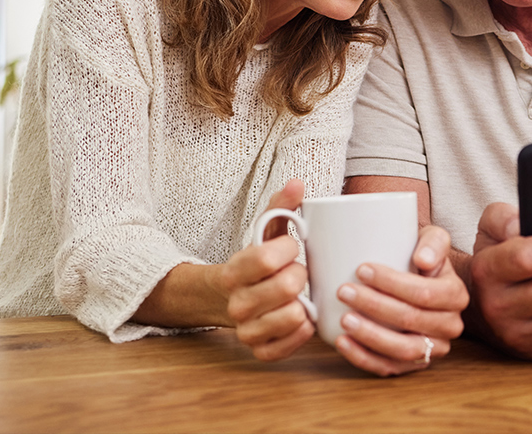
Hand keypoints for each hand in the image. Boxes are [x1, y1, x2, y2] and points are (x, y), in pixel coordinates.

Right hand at [220, 179, 314, 360]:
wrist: (227, 298)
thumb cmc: (256, 262)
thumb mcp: (264, 232)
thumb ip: (280, 206)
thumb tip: (297, 183)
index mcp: (234, 271)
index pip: (267, 257)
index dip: (288, 249)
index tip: (292, 246)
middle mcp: (237, 303)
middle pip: (287, 286)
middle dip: (301, 274)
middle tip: (299, 271)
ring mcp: (247, 329)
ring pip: (292, 317)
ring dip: (304, 303)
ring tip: (300, 295)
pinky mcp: (259, 350)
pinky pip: (288, 346)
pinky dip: (301, 332)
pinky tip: (302, 317)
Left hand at [332, 225, 468, 375]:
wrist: (419, 280)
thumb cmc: (420, 257)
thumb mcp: (432, 239)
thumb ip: (434, 241)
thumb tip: (422, 259)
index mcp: (455, 295)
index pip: (424, 293)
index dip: (392, 283)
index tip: (361, 269)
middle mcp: (450, 326)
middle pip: (411, 320)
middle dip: (374, 306)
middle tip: (344, 291)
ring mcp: (432, 349)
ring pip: (402, 350)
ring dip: (370, 336)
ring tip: (344, 319)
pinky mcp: (413, 365)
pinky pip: (389, 368)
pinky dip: (364, 358)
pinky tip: (343, 342)